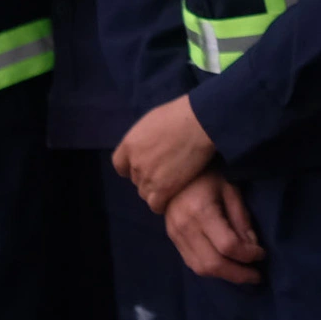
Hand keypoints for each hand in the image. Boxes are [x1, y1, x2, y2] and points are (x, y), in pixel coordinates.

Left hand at [113, 95, 217, 211]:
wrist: (200, 123)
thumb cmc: (182, 114)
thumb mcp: (153, 120)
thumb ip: (145, 138)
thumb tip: (150, 144)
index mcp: (129, 144)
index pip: (120, 165)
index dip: (132, 167)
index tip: (145, 165)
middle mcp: (135, 163)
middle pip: (136, 179)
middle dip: (148, 177)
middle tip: (166, 171)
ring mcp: (148, 177)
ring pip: (145, 193)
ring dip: (156, 190)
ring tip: (172, 183)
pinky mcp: (164, 189)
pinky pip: (156, 205)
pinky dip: (162, 203)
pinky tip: (172, 196)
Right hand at [163, 172, 265, 283]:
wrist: (171, 170)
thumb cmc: (207, 173)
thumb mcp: (230, 188)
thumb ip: (241, 218)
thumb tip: (252, 245)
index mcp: (201, 212)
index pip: (227, 245)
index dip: (247, 255)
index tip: (262, 254)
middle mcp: (185, 228)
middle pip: (212, 264)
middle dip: (238, 274)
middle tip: (257, 276)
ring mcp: (175, 236)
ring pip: (201, 269)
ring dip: (225, 276)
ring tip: (244, 274)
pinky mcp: (172, 240)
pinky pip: (192, 263)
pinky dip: (212, 270)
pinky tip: (227, 267)